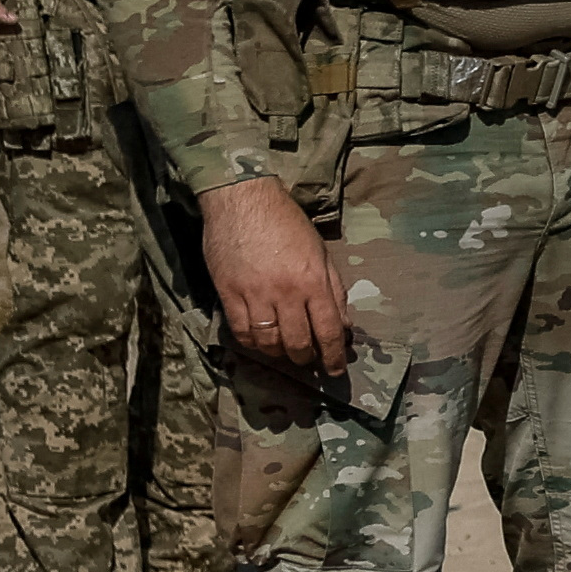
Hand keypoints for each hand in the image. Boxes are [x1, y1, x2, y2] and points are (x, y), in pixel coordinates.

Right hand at [200, 177, 350, 375]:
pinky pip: (240, 330)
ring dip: (277, 353)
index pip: (328, 331)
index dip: (333, 356)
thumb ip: (334, 290)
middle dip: (304, 358)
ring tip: (283, 353)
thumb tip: (342, 325)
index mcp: (313, 282)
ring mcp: (254, 294)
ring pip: (267, 341)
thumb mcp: (321, 253)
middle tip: (307, 361)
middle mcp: (286, 293)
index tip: (334, 370)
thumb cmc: (288, 224)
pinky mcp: (228, 292)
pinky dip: (251, 342)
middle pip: (296, 342)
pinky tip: (259, 342)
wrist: (243, 201)